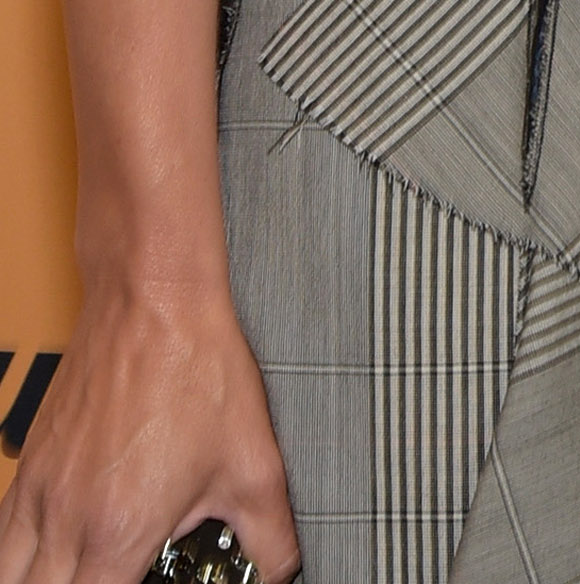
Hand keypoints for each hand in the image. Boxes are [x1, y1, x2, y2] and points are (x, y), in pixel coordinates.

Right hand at [0, 281, 298, 583]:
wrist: (155, 297)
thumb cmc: (197, 367)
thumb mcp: (254, 463)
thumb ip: (270, 535)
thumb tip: (280, 569)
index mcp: (116, 533)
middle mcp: (65, 520)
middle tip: (119, 577)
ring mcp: (39, 492)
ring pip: (9, 572)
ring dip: (41, 582)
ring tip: (85, 571)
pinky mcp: (33, 465)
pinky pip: (4, 533)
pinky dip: (20, 556)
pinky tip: (58, 549)